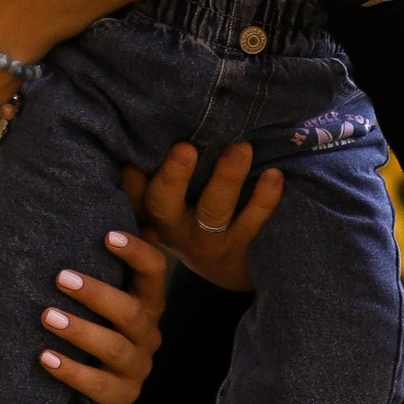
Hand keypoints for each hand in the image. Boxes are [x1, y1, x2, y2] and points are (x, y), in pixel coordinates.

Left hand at [36, 226, 168, 403]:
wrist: (90, 386)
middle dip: (96, 293)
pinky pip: (99, 385)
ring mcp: (138, 367)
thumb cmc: (93, 323)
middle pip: (132, 311)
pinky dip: (71, 370)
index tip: (106, 235)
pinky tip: (45, 357)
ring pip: (114, 347)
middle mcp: (148, 333)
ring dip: (80, 330)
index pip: (154, 271)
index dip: (135, 253)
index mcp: (147, 301)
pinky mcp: (123, 397)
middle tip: (60, 278)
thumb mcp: (100, 290)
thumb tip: (116, 187)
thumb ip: (104, 252)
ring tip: (46, 316)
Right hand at [123, 142, 283, 295]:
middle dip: (173, 176)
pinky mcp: (241, 250)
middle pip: (165, 204)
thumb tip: (147, 135)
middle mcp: (175, 230)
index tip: (131, 156)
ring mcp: (209, 243)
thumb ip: (154, 176)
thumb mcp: (168, 204)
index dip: (128, 178)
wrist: (226, 268)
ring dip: (226, 178)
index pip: (132, 192)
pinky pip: (252, 224)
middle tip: (184, 147)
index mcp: (151, 213)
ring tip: (241, 147)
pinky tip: (274, 174)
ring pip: (213, 212)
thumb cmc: (192, 216)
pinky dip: (264, 199)